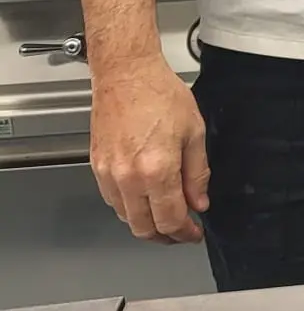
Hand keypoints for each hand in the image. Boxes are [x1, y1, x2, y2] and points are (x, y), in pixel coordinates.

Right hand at [90, 53, 209, 243]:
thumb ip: (197, 173)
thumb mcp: (194, 132)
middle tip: (181, 232)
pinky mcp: (96, 166)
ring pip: (126, 218)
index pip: (171, 219)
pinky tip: (144, 199)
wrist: (126, 73)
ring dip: (146, 224)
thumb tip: (199, 201)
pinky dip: (129, 208)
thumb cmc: (159, 93)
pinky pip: (112, 200)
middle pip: (145, 228)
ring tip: (165, 216)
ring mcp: (109, 173)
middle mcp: (129, 177)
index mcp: (157, 170)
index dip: (186, 233)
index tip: (194, 233)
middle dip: (166, 236)